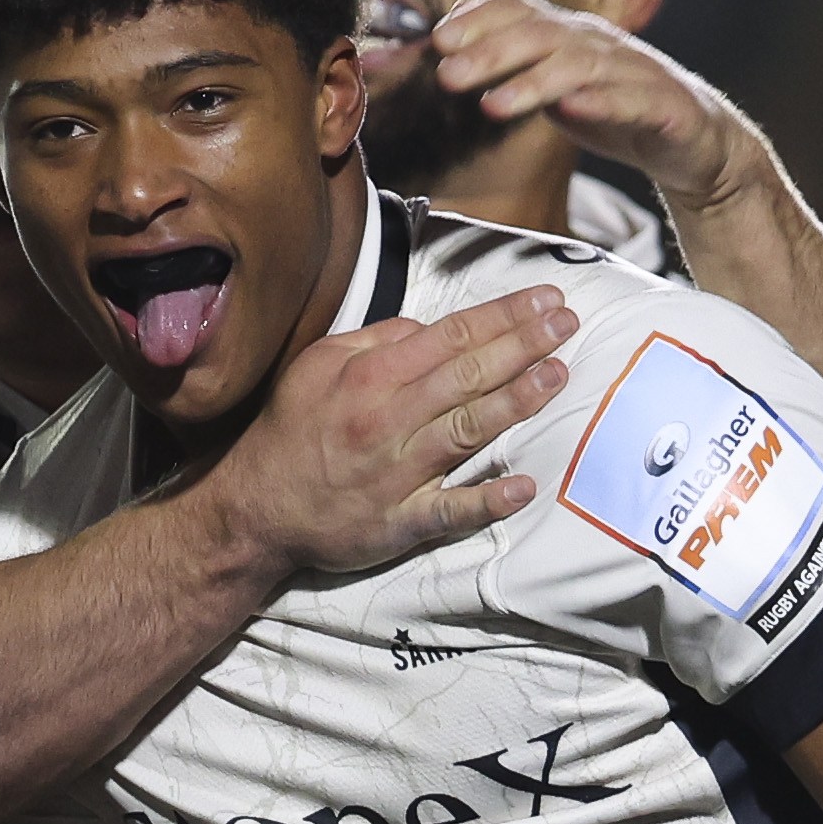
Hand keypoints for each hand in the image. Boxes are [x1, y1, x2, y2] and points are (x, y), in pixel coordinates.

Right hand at [206, 287, 569, 576]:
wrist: (254, 509)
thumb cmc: (291, 431)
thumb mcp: (318, 366)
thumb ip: (375, 341)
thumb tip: (427, 329)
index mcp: (370, 377)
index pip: (452, 336)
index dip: (504, 316)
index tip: (547, 301)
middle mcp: (388, 421)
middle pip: (468, 376)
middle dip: (524, 346)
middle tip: (568, 325)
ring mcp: (396, 474)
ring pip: (467, 432)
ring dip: (516, 403)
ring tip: (558, 377)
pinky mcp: (397, 522)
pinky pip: (448, 512)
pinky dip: (486, 502)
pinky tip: (522, 488)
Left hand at [428, 0, 755, 206]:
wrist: (691, 140)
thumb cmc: (613, 106)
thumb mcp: (550, 83)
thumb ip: (506, 64)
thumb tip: (446, 46)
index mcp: (570, 35)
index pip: (521, 9)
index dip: (479, 19)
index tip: (436, 39)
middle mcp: (600, 45)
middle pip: (541, 36)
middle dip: (491, 53)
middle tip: (447, 74)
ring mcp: (634, 72)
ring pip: (580, 67)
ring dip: (534, 82)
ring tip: (493, 105)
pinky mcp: (665, 106)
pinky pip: (632, 101)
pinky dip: (601, 103)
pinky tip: (572, 109)